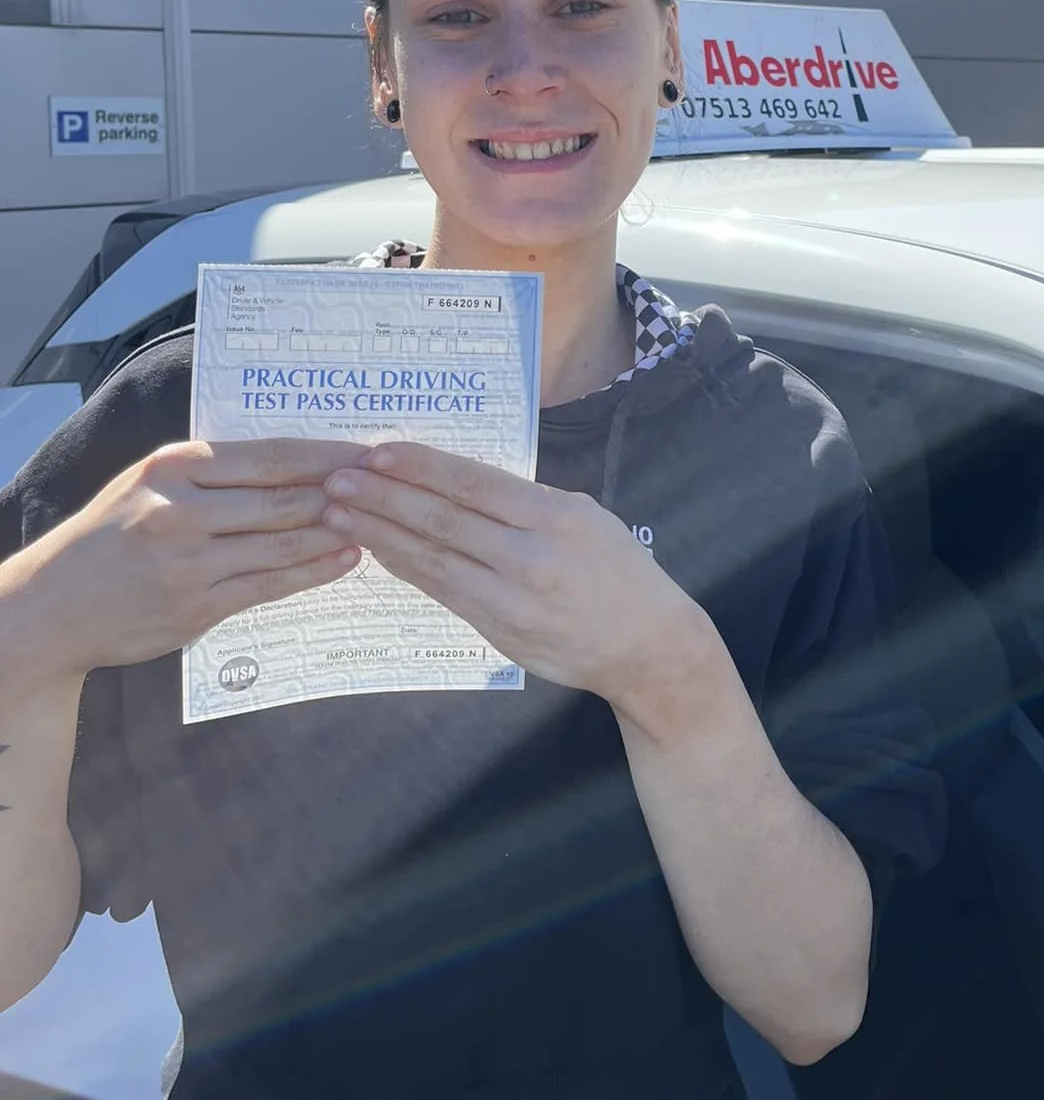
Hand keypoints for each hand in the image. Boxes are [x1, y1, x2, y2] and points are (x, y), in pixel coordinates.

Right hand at [0, 439, 368, 683]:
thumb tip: (299, 460)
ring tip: (376, 523)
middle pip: (284, 498)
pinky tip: (344, 561)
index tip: (370, 452)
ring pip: (283, 543)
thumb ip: (215, 471)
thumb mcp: (151, 482)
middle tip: (388, 489)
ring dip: (336, 533)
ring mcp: (189, 563)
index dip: (327, 455)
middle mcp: (181, 510)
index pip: (270, 456)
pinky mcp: (195, 608)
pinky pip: (269, 584)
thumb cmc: (113, 534)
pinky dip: (313, 571)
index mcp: (175, 468)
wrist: (55, 606)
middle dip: (342, 493)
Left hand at [321, 445, 714, 712]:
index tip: (378, 452)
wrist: (648, 647)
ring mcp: (514, 598)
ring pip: (434, 558)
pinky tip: (378, 550)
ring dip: (380, 533)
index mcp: (556, 516)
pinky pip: (442, 591)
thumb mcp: (585, 517)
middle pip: (443, 519)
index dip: (420, 467)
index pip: (474, 482)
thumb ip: (526, 502)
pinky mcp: (500, 631)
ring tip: (340, 512)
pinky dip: (406, 567)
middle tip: (338, 478)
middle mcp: (532, 556)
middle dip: (384, 496)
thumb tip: (458, 481)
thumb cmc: (618, 572)